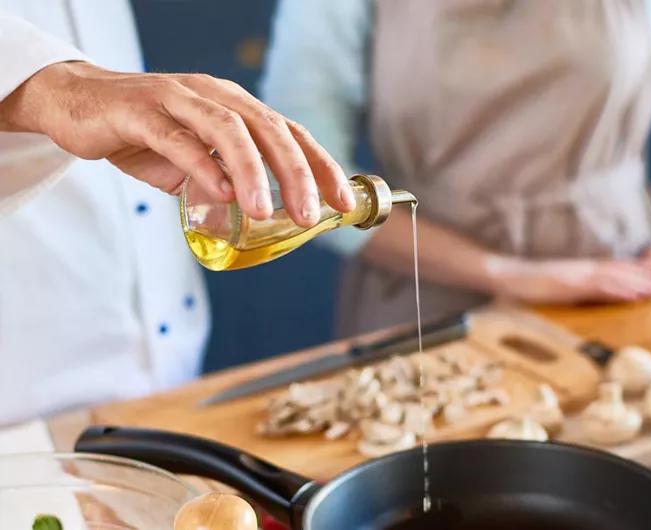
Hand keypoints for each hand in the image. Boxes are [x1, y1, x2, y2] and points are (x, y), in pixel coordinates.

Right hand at [0, 61, 355, 226]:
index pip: (291, 134)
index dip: (321, 166)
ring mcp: (178, 100)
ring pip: (228, 130)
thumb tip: (261, 218)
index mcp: (237, 107)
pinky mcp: (141, 112)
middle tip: (309, 214)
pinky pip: (177, 138)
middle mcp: (216, 96)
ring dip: (253, 172)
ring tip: (265, 212)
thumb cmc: (146, 133)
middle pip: (269, 130)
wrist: (80, 104)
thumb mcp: (198, 158)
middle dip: (297, 173)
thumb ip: (228, 180)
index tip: (343, 202)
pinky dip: (203, 165)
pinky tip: (221, 193)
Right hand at [488, 256, 650, 304]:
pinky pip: (602, 286)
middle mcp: (583, 268)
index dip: (638, 272)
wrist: (505, 275)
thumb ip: (571, 287)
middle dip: (649, 276)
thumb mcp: (553, 285)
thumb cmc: (524, 283)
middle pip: (622, 270)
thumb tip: (584, 293)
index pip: (615, 268)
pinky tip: (637, 294)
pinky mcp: (571, 283)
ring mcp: (577, 275)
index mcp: (580, 268)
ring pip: (618, 277)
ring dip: (643, 283)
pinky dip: (622, 290)